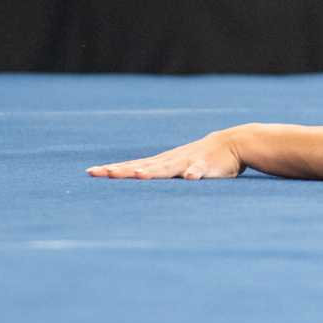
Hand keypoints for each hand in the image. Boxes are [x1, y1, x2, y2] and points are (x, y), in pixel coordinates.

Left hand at [88, 129, 244, 179]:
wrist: (232, 143)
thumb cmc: (199, 159)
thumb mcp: (175, 167)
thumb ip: (158, 174)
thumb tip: (135, 179)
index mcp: (161, 163)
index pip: (131, 166)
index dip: (112, 169)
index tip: (91, 172)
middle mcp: (169, 161)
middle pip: (142, 166)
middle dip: (122, 170)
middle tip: (102, 173)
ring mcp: (187, 162)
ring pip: (166, 168)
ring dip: (153, 172)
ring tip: (139, 175)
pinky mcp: (206, 166)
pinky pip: (199, 170)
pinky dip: (193, 174)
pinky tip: (189, 178)